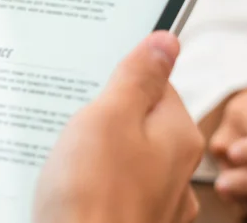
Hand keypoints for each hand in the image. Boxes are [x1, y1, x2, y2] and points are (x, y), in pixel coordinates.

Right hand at [34, 32, 203, 222]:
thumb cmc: (92, 197)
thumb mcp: (108, 117)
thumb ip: (137, 76)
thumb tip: (166, 41)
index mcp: (180, 136)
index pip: (158, 86)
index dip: (120, 84)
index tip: (92, 89)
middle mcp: (179, 172)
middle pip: (139, 125)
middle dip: (103, 125)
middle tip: (73, 135)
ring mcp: (158, 205)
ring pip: (125, 162)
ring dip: (94, 161)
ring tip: (66, 171)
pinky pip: (113, 195)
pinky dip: (92, 192)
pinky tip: (69, 197)